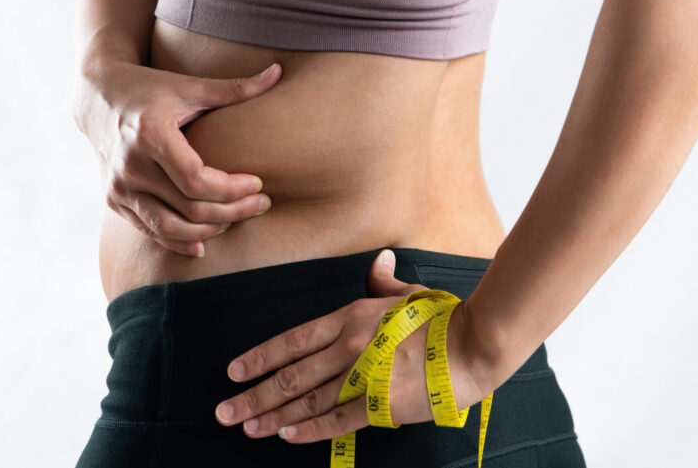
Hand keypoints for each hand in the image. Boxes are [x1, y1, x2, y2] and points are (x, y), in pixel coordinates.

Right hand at [73, 56, 281, 256]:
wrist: (97, 97)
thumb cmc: (150, 88)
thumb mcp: (189, 86)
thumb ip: (234, 87)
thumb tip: (278, 73)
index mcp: (151, 134)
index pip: (197, 180)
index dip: (232, 189)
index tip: (258, 183)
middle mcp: (131, 165)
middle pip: (189, 208)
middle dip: (231, 212)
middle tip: (260, 204)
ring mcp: (119, 186)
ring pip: (168, 228)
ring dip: (208, 232)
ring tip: (235, 220)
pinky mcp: (113, 199)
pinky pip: (149, 231)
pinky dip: (179, 242)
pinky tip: (204, 243)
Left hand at [214, 249, 494, 442]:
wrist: (473, 345)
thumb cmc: (441, 317)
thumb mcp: (407, 292)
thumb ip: (383, 280)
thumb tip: (379, 261)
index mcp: (350, 318)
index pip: (292, 340)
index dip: (259, 357)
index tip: (234, 371)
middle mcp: (349, 346)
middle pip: (291, 375)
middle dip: (253, 395)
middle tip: (224, 411)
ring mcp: (364, 376)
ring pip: (307, 399)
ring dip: (272, 415)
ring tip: (245, 426)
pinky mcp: (382, 403)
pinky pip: (338, 420)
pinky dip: (310, 430)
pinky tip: (286, 435)